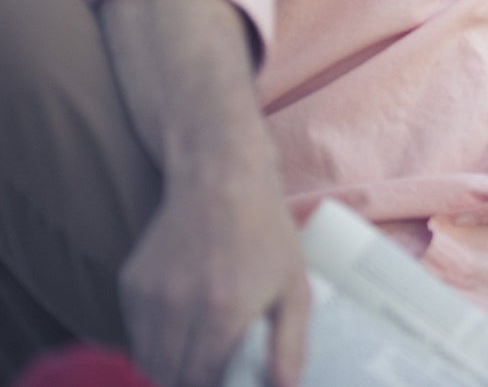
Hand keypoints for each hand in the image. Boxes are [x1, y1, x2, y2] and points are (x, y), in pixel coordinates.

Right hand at [118, 167, 309, 386]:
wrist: (222, 182)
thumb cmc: (267, 236)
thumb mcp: (295, 287)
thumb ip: (290, 344)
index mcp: (223, 312)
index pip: (201, 379)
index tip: (228, 382)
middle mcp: (179, 307)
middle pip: (171, 376)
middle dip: (190, 382)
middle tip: (213, 373)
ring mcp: (150, 296)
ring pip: (148, 359)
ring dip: (169, 368)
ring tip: (196, 359)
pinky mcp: (131, 284)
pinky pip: (136, 333)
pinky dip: (154, 342)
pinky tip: (180, 331)